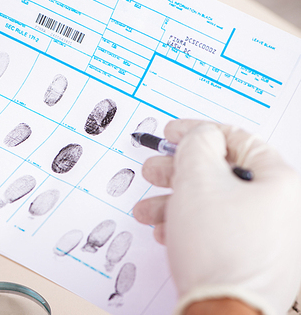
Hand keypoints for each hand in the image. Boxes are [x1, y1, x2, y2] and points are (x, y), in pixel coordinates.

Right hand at [133, 120, 300, 314]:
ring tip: (148, 208)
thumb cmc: (220, 249)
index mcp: (279, 182)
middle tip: (154, 170)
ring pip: (212, 204)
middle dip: (178, 171)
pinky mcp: (246, 258)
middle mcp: (277, 208)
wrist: (221, 313)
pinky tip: (165, 231)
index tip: (172, 133)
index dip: (198, 131)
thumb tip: (198, 137)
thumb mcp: (199, 179)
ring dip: (174, 201)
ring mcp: (263, 236)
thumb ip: (196, 145)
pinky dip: (186, 225)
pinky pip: (214, 229)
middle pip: (221, 174)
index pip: (238, 139)